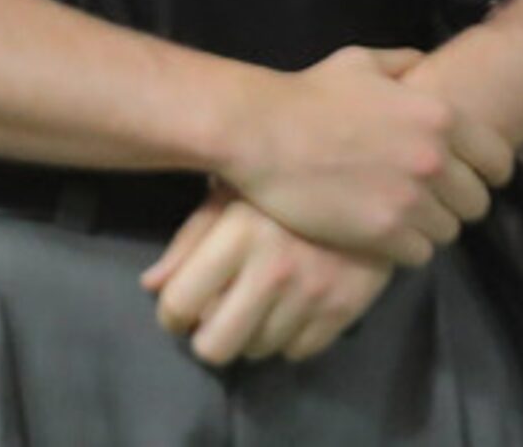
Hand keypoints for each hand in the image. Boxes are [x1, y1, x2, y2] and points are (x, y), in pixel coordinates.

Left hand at [143, 190, 393, 364]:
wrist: (370, 171)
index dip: (172, 314)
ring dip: (250, 332)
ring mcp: (312, 294)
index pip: (179, 304)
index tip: (180, 308)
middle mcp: (274, 269)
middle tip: (214, 316)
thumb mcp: (230, 193)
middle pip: (215, 346)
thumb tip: (152, 286)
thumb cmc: (284, 176)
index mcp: (238, 234)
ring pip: (257, 350)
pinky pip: (297, 351)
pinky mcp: (344, 310)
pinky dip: (288, 335)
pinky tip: (290, 304)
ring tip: (257, 302)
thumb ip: (189, 240)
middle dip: (207, 336)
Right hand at [217, 48, 514, 266]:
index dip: (486, 172)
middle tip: (428, 200)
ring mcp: (412, 200)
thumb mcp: (362, 63)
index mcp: (440, 117)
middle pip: (476, 203)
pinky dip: (405, 248)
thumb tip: (426, 64)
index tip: (469, 178)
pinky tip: (383, 234)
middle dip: (456, 202)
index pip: (498, 162)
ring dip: (429, 227)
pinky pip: (420, 255)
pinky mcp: (385, 234)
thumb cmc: (309, 94)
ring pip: (449, 232)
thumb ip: (404, 63)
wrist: (262, 133)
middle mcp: (436, 160)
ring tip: (402, 218)